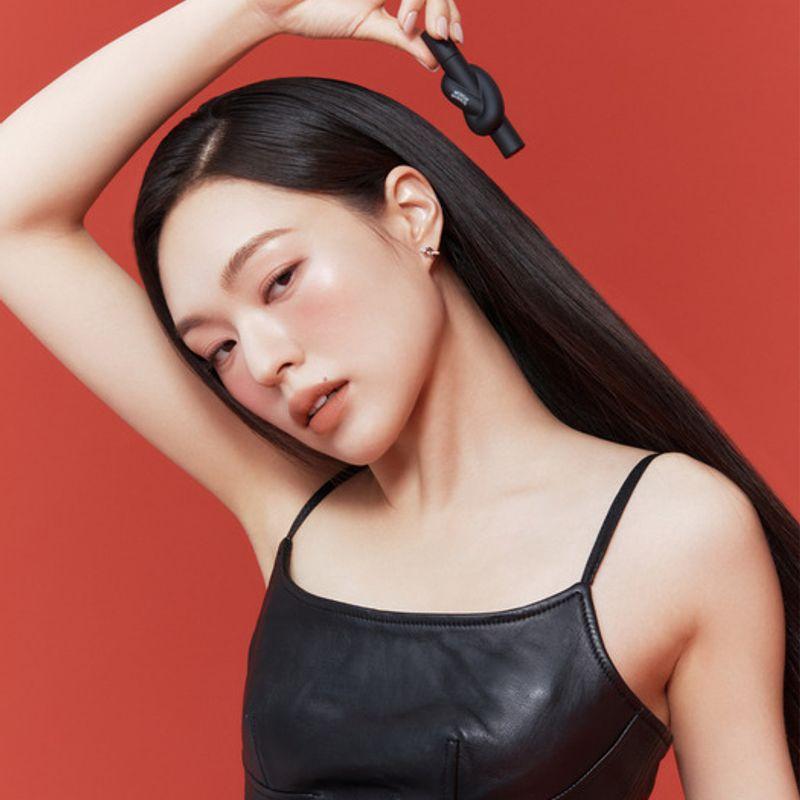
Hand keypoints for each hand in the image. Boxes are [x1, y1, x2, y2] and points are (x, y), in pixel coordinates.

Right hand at [250, 0, 462, 69]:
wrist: (281, 4)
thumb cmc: (318, 11)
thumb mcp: (369, 27)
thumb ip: (403, 40)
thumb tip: (433, 62)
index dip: (450, 12)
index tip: (455, 38)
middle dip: (443, 8)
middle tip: (442, 36)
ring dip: (425, 2)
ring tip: (417, 26)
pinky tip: (403, 17)